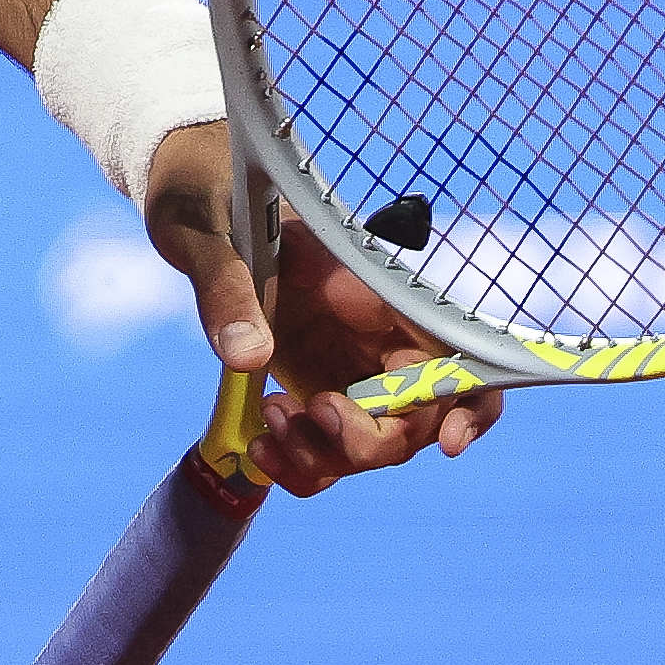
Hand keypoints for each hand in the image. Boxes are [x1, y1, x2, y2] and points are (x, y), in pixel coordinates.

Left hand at [141, 122, 505, 497]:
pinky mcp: (318, 390)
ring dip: (326, 456)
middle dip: (367, 439)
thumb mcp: (204, 233)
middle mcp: (378, 333)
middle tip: (308, 414)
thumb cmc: (208, 199)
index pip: (454, 351)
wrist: (195, 205)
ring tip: (267, 424)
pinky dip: (303, 466)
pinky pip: (331, 451)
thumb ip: (227, 289)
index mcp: (374, 286)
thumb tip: (248, 357)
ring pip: (373, 443)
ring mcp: (351, 367)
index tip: (447, 443)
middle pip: (415, 416)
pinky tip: (260, 449)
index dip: (469, 402)